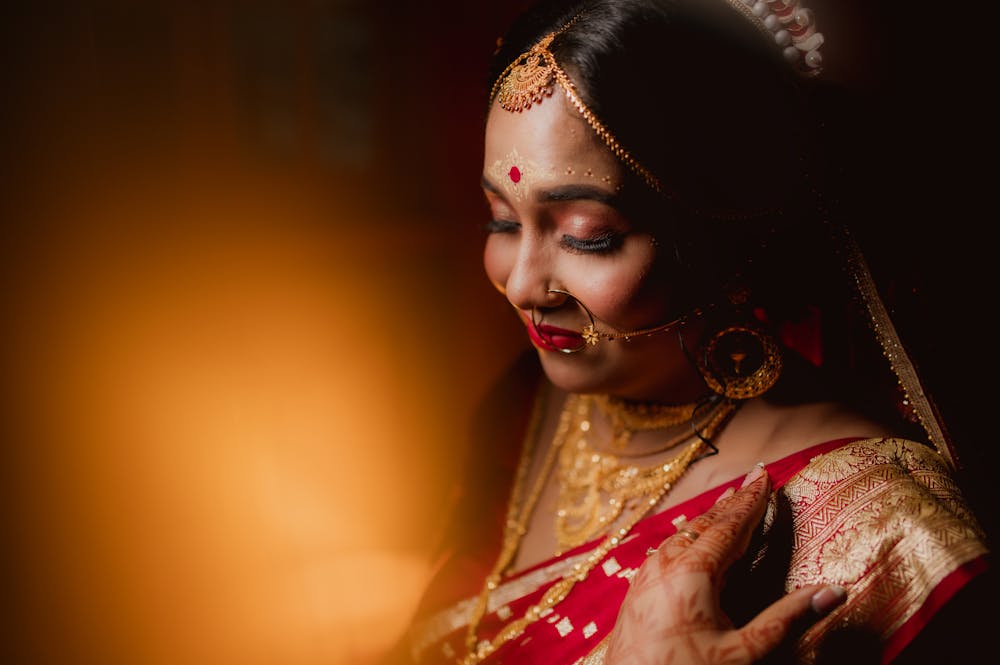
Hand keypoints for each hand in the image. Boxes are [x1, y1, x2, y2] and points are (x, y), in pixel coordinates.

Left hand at [604, 464, 845, 664]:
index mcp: (692, 572)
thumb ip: (786, 618)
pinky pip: (666, 552)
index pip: (729, 526)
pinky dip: (688, 539)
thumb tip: (832, 591)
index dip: (751, 500)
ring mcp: (646, 577)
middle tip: (753, 481)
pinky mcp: (637, 592)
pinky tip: (691, 543)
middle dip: (732, 503)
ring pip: (681, 536)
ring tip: (727, 504)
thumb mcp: (744, 653)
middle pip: (704, 523)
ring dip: (708, 520)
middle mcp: (664, 566)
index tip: (765, 476)